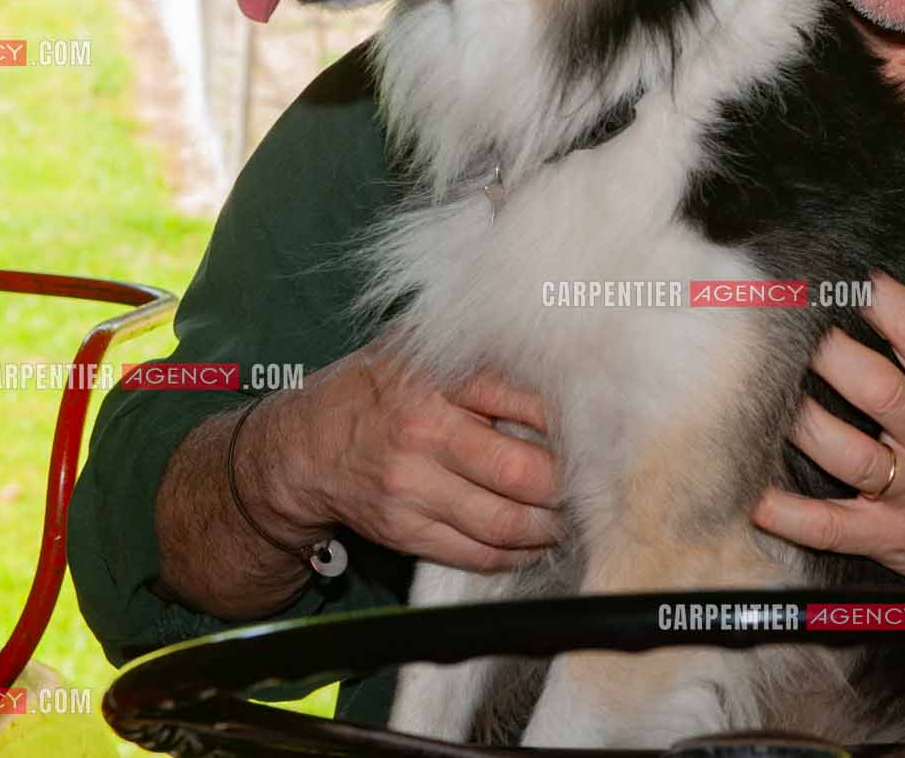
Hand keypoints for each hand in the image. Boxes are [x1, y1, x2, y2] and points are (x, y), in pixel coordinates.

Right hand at [254, 341, 566, 571]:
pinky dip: (514, 554)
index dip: (573, 425)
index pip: (526, 403)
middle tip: (594, 485)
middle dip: (568, 487)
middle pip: (523, 473)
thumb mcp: (422, 351)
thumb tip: (563, 367)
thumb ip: (483, 357)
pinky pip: (475, 553)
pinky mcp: (403, 530)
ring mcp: (411, 487)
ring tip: (569, 517)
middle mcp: (424, 432)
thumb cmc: (377, 389)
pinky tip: (532, 541)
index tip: (602, 434)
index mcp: (438, 378)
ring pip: (504, 524)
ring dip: (548, 528)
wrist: (302, 446)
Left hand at [751, 270, 904, 600]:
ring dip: (801, 422)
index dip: (878, 297)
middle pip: (871, 386)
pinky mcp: (894, 538)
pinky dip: (790, 517)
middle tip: (791, 325)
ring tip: (766, 393)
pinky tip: (755, 496)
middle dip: (827, 352)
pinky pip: (832, 529)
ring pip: (843, 451)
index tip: (845, 274)